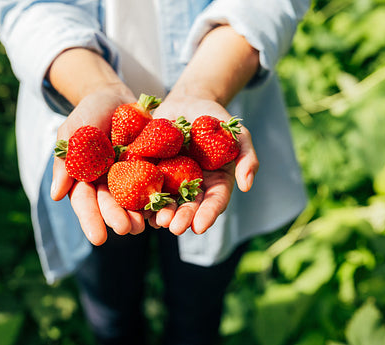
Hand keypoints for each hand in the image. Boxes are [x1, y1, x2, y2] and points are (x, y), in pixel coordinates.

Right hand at [50, 87, 149, 245]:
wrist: (116, 97)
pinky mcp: (149, 169)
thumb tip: (57, 194)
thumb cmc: (89, 113)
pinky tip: (165, 210)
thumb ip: (66, 159)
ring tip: (144, 225)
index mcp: (85, 179)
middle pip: (110, 204)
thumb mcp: (74, 131)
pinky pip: (155, 186)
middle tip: (125, 229)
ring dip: (138, 214)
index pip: (85, 202)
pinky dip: (159, 199)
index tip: (98, 238)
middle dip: (117, 217)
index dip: (91, 219)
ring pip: (132, 201)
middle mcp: (107, 183)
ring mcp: (129, 178)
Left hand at [149, 94, 258, 234]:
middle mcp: (193, 187)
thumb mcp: (237, 133)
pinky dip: (142, 198)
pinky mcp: (152, 171)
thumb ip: (247, 157)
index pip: (214, 202)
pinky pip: (146, 186)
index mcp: (215, 182)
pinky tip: (137, 207)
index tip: (200, 226)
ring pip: (167, 201)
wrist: (186, 102)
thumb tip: (247, 185)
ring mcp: (171, 180)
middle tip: (174, 228)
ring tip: (156, 221)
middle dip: (182, 218)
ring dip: (161, 213)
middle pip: (189, 207)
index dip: (208, 215)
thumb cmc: (215, 118)